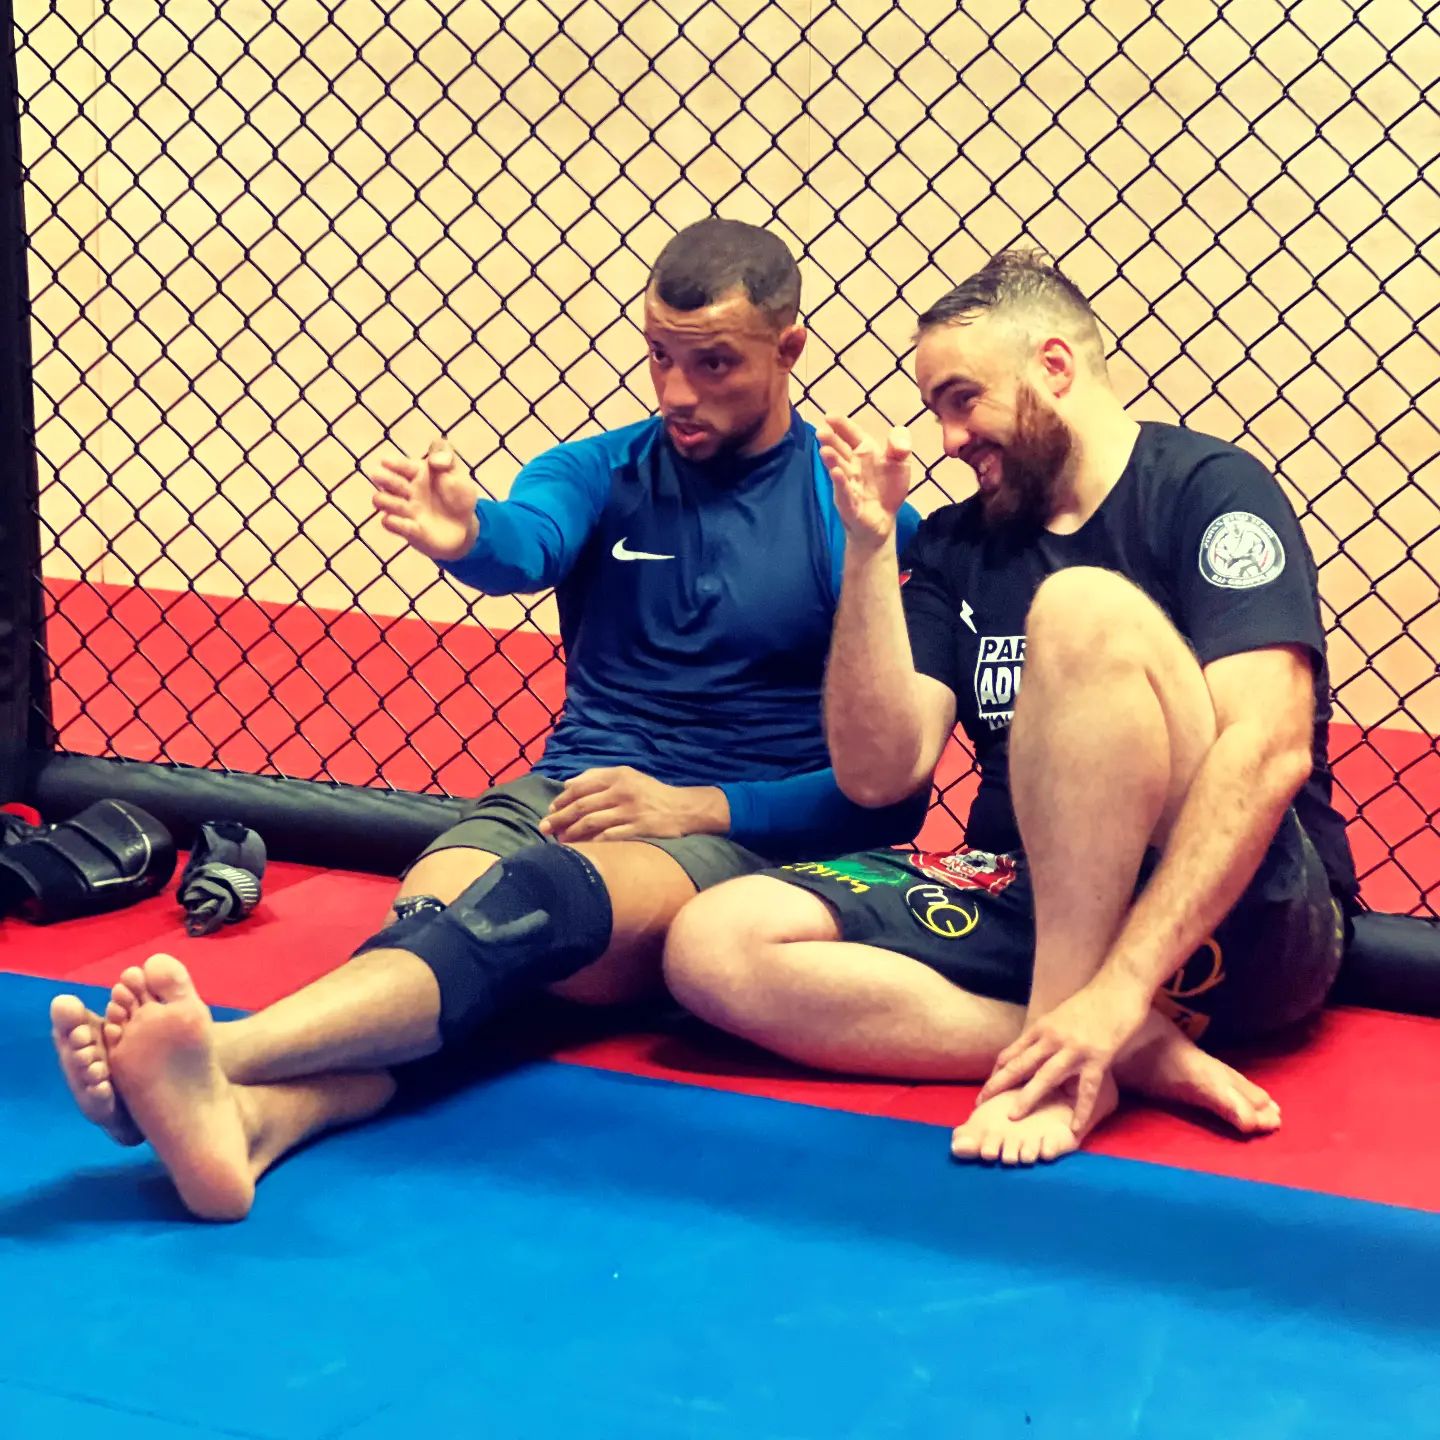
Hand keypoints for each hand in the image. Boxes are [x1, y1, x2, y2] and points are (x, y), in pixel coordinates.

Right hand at [369, 439, 480, 560]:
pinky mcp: (409, 530)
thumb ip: (448, 459)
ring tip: (384, 499)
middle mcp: (407, 490)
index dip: (394, 464)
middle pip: (389, 482)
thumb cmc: (457, 496)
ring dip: (383, 500)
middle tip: (378, 476)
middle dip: (384, 479)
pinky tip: (391, 520)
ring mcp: (406, 510)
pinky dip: (392, 523)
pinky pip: (394, 525)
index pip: (403, 465)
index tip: (385, 462)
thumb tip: (435, 460)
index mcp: (417, 472)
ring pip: (384, 502)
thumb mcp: (458, 474)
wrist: (465, 527)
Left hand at [538, 767, 729, 843]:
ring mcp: (630, 811)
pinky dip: (592, 843)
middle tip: (544, 828)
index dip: (562, 799)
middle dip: (559, 817)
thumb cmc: (652, 793)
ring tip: (560, 841)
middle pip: (582, 805)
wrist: (684, 808)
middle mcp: (622, 791)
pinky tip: (582, 849)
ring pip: (592, 822)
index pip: (582, 786)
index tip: (550, 809)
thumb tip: (567, 783)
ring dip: (572, 833)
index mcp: (618, 776)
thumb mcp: (628, 776)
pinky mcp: (638, 829)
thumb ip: (599, 776)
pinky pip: (609, 837)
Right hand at [817, 415, 911, 549]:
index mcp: (864, 452)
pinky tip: (836, 474)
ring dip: (831, 461)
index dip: (842, 425)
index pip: (852, 435)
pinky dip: (840, 483)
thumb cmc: (887, 489)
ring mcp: (848, 484)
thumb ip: (899, 447)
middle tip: (821, 432)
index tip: (830, 416)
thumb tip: (899, 431)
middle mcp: (852, 465)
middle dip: (831, 441)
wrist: (882, 521)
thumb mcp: (900, 465)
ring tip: (824, 451)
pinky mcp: (849, 503)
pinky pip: (844, 491)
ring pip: (838, 469)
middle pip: (840, 450)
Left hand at [977, 975, 1149, 1132]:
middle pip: (1020, 1065)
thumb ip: (1049, 1033)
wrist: (1120, 986)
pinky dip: (1080, 1110)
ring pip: (1045, 1077)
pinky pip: (1087, 1089)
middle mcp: (1053, 1038)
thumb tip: (1036, 1049)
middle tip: (980, 1102)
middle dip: (998, 1085)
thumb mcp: (1062, 1014)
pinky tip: (1074, 1128)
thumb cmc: (1093, 1000)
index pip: (1012, 1052)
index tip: (985, 1087)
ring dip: (1027, 1097)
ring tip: (1012, 1116)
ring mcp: (1074, 1048)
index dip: (997, 1071)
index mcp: (1043, 1027)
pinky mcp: (1098, 1057)